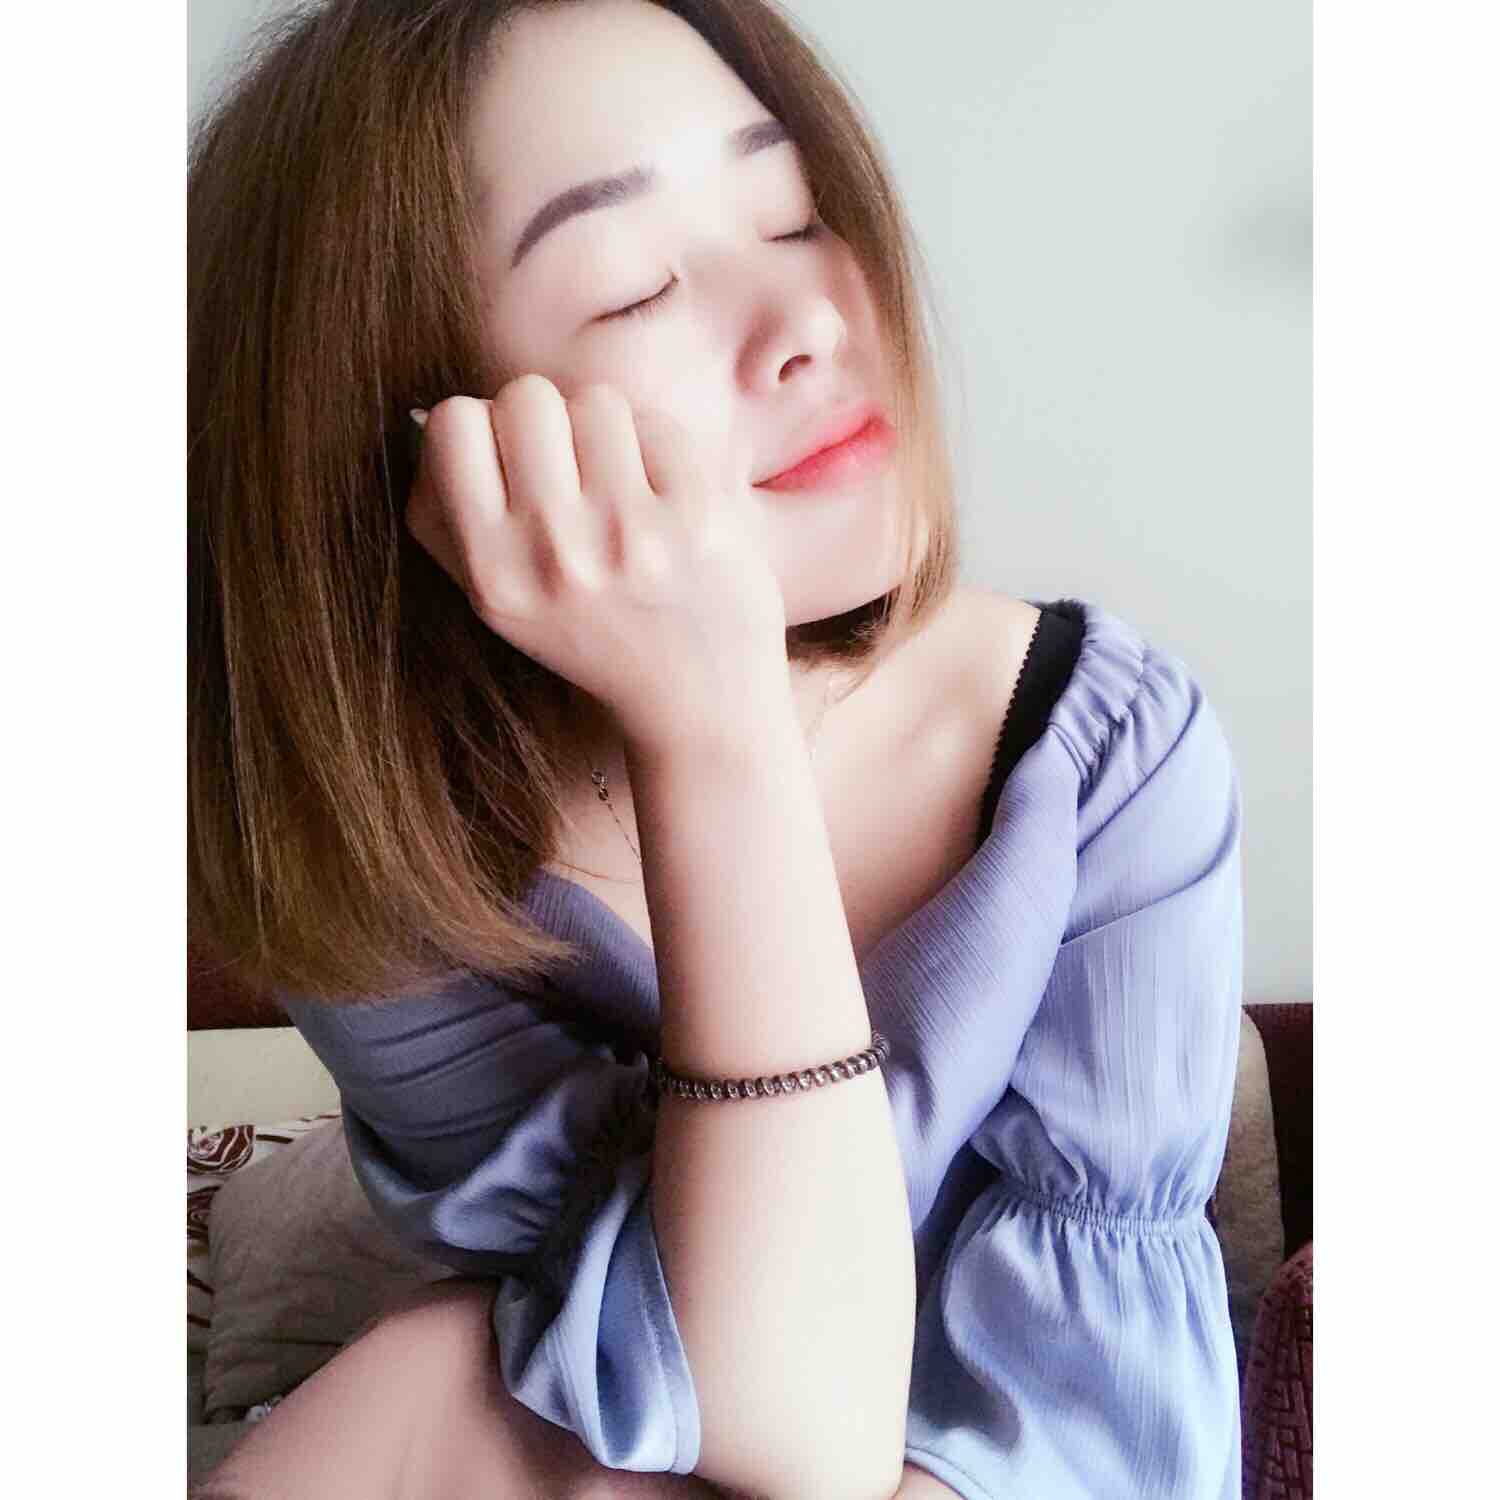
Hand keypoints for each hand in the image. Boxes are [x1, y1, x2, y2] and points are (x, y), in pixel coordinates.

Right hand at [405, 374, 788, 754]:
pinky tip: (669, 501)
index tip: (512, 463)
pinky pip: (659, 427)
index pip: (452, 424)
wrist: (699, 704)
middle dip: (549, 419)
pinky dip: (663, 452)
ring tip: (622, 487)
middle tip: (573, 469)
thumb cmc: (594, 635)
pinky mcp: (697, 519)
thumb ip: (446, 518)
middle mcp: (555, 555)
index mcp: (493, 574)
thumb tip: (424, 420)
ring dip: (609, 432)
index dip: (484, 427)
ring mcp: (628, 536)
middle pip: (526, 397)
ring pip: (595, 401)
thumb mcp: (498, 601)